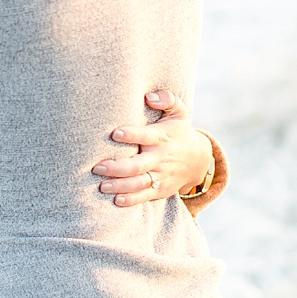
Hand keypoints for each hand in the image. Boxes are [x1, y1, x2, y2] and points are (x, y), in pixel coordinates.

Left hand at [92, 88, 213, 205]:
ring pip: (139, 183)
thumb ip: (167, 100)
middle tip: (97, 167)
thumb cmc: (178, 131)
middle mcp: (160, 158)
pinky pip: (145, 196)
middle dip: (117, 167)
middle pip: (138, 165)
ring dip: (120, 186)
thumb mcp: (178, 112)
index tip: (115, 133)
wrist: (199, 159)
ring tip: (102, 186)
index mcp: (161, 137)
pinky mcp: (160, 189)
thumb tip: (150, 96)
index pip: (146, 136)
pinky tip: (116, 200)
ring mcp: (160, 175)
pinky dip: (132, 200)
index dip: (131, 134)